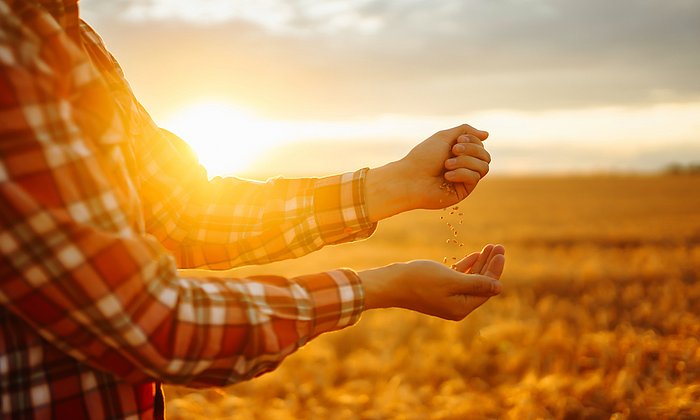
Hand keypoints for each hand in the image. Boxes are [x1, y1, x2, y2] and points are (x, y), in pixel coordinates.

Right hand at [359, 244, 504, 320]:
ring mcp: (447, 299)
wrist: (391, 283)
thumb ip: (477, 283)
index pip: (486, 288)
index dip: (495, 270)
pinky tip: (474, 256)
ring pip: (470, 280)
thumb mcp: (452, 280)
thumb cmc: (420, 280)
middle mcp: (456, 306)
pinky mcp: (438, 291)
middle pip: (480, 284)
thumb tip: (499, 288)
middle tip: (499, 246)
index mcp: (462, 307)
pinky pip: (458, 279)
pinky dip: (466, 267)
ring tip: (490, 247)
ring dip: (480, 264)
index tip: (500, 252)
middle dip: (490, 265)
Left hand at [364, 124, 489, 221]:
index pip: (480, 145)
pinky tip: (447, 176)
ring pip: (484, 166)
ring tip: (447, 164)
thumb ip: (465, 131)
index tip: (457, 141)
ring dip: (465, 161)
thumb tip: (487, 135)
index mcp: (459, 152)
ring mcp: (464, 179)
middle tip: (453, 150)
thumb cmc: (423, 157)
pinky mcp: (463, 191)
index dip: (472, 140)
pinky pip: (475, 178)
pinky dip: (462, 173)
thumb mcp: (444, 137)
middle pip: (485, 155)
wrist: (410, 179)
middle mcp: (464, 166)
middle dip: (471, 150)